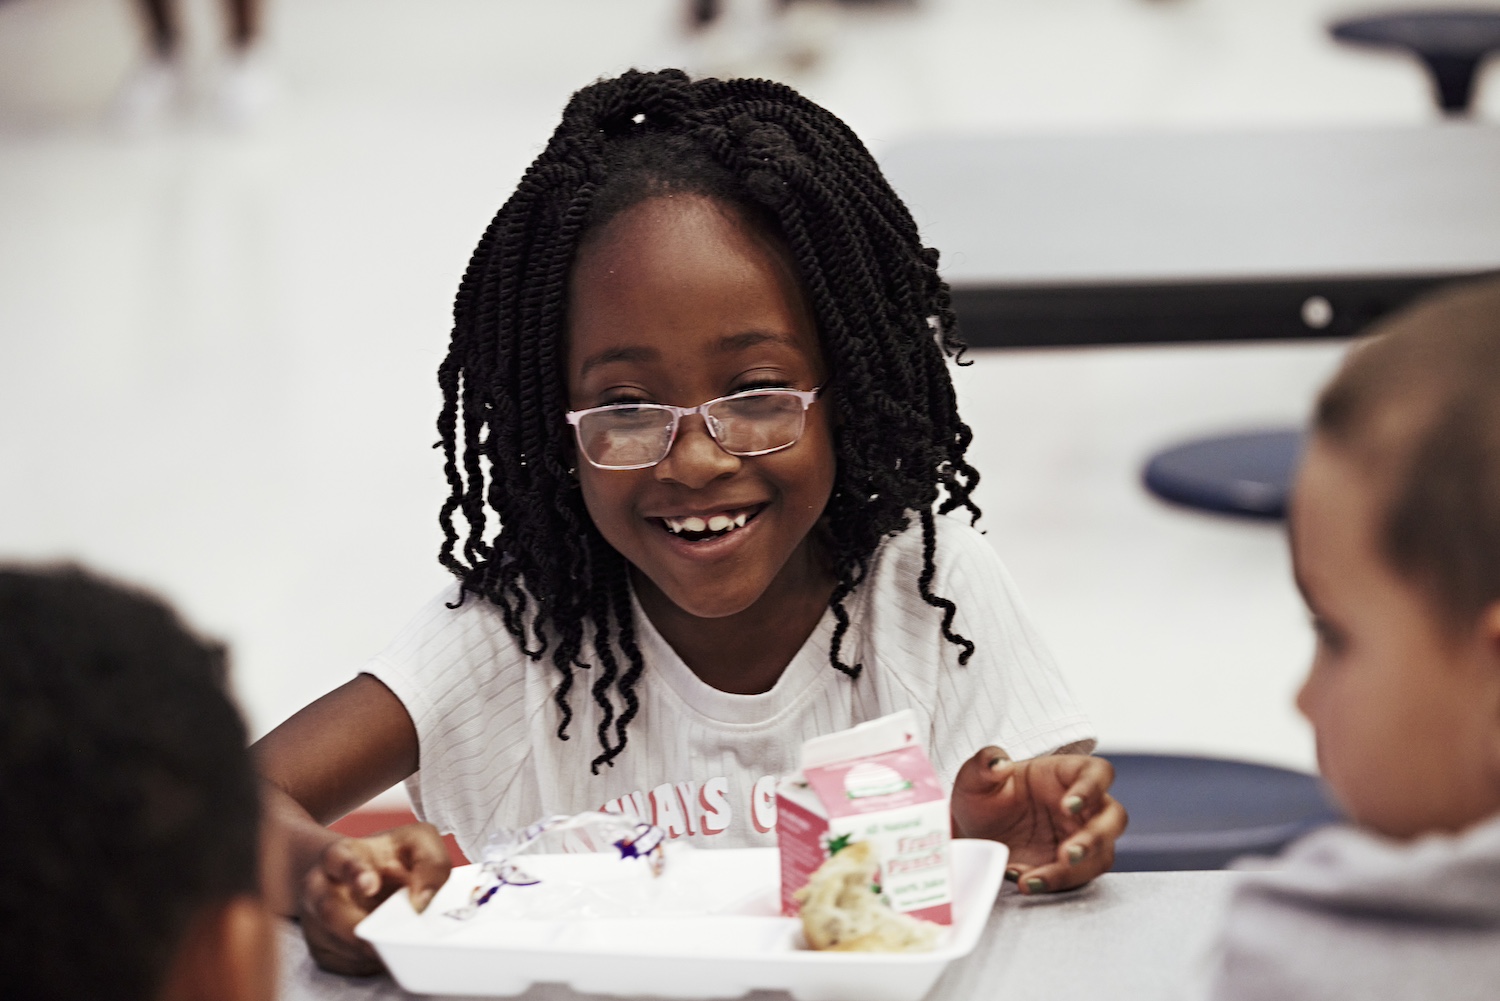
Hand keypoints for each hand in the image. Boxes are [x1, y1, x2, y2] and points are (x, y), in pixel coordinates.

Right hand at [298, 823, 451, 974]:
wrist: (356, 875)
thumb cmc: (387, 858)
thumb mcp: (415, 843)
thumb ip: (429, 862)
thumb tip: (421, 901)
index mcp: (339, 856)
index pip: (341, 862)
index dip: (355, 873)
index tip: (370, 884)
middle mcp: (319, 888)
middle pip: (331, 912)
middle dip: (360, 929)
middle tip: (387, 940)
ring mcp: (316, 921)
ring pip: (342, 945)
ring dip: (374, 950)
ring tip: (402, 945)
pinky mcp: (322, 950)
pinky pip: (349, 964)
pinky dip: (374, 963)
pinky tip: (390, 951)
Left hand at [951, 747, 1126, 894]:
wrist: (972, 832)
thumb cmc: (984, 796)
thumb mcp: (975, 777)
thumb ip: (985, 765)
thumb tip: (998, 764)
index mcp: (1066, 774)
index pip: (1097, 773)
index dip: (1092, 788)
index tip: (1069, 806)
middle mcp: (1082, 806)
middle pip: (1113, 818)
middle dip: (1096, 838)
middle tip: (1067, 854)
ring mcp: (1079, 837)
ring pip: (1101, 855)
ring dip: (1072, 871)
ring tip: (1032, 879)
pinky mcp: (1070, 866)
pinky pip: (1075, 879)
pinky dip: (1053, 884)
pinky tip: (1024, 880)